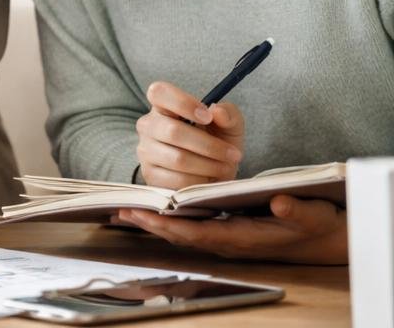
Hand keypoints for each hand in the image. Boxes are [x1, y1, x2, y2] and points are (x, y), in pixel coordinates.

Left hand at [115, 196, 346, 264]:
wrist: (324, 237)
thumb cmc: (316, 223)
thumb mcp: (312, 214)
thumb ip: (296, 211)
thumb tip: (280, 204)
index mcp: (244, 238)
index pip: (197, 234)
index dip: (168, 226)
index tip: (142, 215)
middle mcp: (230, 241)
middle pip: (182, 235)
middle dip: (151, 224)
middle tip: (120, 211)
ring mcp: (227, 238)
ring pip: (184, 233)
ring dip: (157, 222)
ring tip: (126, 210)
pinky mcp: (227, 232)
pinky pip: (192, 228)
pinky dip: (171, 220)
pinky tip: (154, 209)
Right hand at [136, 81, 244, 188]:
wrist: (211, 175)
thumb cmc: (216, 143)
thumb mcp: (230, 126)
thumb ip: (229, 114)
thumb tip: (217, 112)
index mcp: (163, 106)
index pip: (159, 92)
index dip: (183, 102)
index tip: (207, 117)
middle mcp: (148, 126)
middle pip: (173, 131)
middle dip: (209, 145)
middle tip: (233, 154)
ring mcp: (146, 151)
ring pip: (178, 159)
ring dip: (209, 165)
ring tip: (225, 167)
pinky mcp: (150, 175)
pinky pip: (176, 180)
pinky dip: (199, 181)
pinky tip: (209, 178)